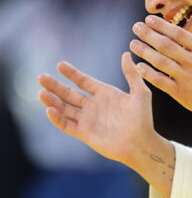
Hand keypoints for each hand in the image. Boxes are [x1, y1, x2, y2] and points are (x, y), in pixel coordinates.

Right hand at [38, 54, 175, 197]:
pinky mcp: (84, 133)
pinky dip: (57, 118)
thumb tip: (126, 53)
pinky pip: (66, 125)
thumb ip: (132, 74)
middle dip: (55, 86)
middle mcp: (94, 106)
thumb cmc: (144, 120)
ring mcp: (88, 120)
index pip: (83, 81)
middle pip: (69, 94)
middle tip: (42, 77)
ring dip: (52, 100)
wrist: (142, 144)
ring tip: (41, 92)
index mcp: (105, 94)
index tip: (60, 65)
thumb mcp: (140, 93)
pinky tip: (50, 109)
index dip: (71, 74)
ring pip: (64, 108)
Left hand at [130, 1, 191, 122]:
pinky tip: (138, 65)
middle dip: (148, 35)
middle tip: (136, 27)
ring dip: (144, 51)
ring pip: (160, 61)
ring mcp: (186, 78)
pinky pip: (160, 80)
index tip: (148, 20)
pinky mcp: (181, 92)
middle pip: (166, 45)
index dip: (161, 25)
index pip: (178, 33)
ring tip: (133, 44)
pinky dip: (148, 73)